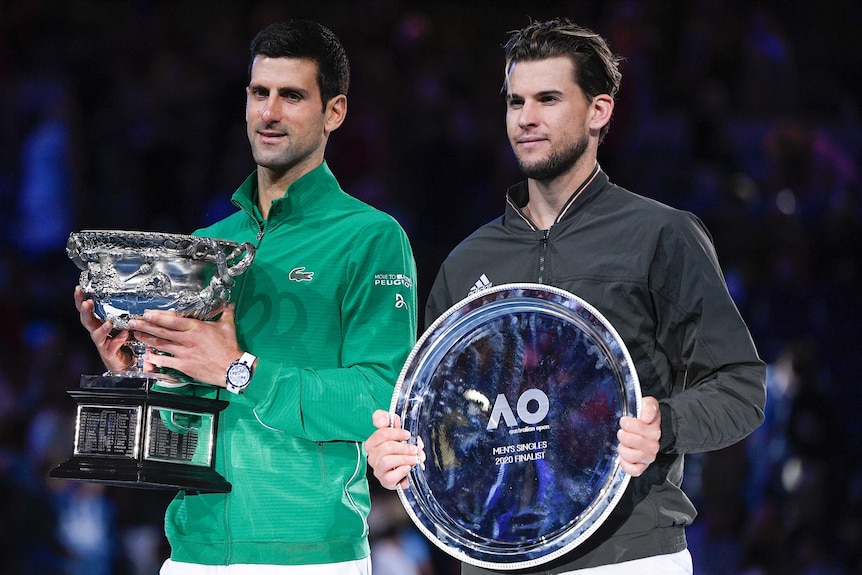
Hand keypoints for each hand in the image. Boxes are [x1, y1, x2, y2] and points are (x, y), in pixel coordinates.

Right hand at [75, 286, 132, 372]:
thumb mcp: (119, 322)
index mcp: (96, 323)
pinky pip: (112, 347)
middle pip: (86, 321)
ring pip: (97, 336)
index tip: (78, 289)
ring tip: (109, 323)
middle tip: (87, 303)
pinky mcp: (109, 353)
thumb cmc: (119, 339)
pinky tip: (125, 334)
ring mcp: (102, 343)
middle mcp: (96, 332)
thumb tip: (127, 293)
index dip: (80, 300)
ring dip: (102, 329)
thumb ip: (120, 312)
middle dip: (85, 311)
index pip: (85, 309)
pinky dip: (118, 340)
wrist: (122, 362)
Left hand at [128, 305, 242, 386]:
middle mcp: (188, 340)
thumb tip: (229, 306)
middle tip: (133, 322)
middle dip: (145, 326)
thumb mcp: (228, 327)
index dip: (157, 317)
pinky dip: (155, 358)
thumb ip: (226, 314)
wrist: (232, 369)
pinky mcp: (184, 365)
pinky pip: (165, 361)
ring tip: (137, 334)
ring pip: (161, 345)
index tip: (146, 313)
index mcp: (197, 328)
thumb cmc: (230, 349)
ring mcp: (184, 353)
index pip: (173, 321)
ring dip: (147, 339)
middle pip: (162, 332)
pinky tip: (147, 356)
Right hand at [365, 410, 424, 489]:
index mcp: (372, 443)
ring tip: (414, 459)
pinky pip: (391, 476)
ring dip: (404, 458)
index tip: (407, 435)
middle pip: (387, 447)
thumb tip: (381, 421)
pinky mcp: (385, 481)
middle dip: (404, 447)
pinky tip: (408, 468)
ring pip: (387, 461)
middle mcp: (372, 457)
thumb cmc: (399, 449)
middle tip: (414, 449)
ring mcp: (378, 470)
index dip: (398, 433)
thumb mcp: (396, 431)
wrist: (405, 470)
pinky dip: (402, 471)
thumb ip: (388, 419)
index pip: (382, 433)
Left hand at [617, 396, 660, 476]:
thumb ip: (648, 407)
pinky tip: (622, 456)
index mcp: (654, 430)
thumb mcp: (648, 405)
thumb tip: (645, 417)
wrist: (649, 428)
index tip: (625, 420)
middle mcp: (653, 445)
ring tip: (622, 443)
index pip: (640, 427)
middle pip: (634, 442)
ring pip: (633, 456)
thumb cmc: (645, 416)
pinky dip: (625, 464)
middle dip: (623, 435)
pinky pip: (634, 471)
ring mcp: (648, 457)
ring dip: (623, 449)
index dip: (628, 423)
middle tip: (622, 431)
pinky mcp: (642, 466)